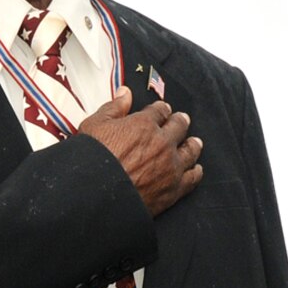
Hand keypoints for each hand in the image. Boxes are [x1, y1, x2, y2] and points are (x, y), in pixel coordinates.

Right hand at [76, 87, 202, 215]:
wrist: (95, 194)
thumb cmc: (92, 159)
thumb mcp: (95, 125)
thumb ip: (113, 107)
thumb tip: (125, 93)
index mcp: (144, 124)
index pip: (160, 111)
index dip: (161, 109)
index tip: (162, 110)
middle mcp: (162, 143)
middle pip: (179, 127)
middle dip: (180, 122)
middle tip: (181, 121)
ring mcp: (170, 166)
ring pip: (190, 151)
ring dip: (192, 144)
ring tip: (194, 142)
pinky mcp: (173, 189)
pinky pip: (192, 178)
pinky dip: (195, 171)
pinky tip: (196, 169)